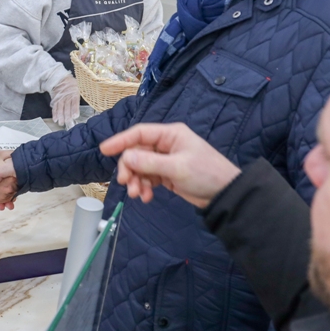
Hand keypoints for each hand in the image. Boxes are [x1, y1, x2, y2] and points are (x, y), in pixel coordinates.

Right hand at [0, 150, 18, 208]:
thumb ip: (10, 154)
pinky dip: (0, 199)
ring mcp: (1, 198)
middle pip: (16, 189)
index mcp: (11, 179)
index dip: (19, 175)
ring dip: (7, 194)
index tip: (15, 173)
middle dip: (13, 185)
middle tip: (8, 180)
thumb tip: (17, 155)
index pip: (22, 179)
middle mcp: (8, 190)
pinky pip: (0, 202)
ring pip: (9, 197)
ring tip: (2, 188)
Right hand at [50, 75, 80, 127]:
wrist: (61, 79)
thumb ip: (85, 93)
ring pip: (60, 108)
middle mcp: (67, 96)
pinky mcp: (55, 100)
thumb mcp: (80, 86)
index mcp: (74, 93)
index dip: (74, 109)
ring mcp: (60, 98)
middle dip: (67, 115)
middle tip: (67, 122)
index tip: (75, 116)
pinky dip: (54, 113)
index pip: (74, 102)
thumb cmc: (72, 84)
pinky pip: (54, 107)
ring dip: (60, 116)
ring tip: (61, 123)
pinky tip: (55, 119)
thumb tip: (92, 97)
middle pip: (66, 107)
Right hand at [99, 123, 240, 207]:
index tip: (104, 150)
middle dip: (130, 168)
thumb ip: (150, 162)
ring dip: (137, 181)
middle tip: (127, 184)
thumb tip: (127, 157)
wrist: (225, 194)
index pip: (139, 133)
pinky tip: (147, 197)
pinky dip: (145, 187)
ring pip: (141, 167)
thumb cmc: (206, 174)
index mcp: (170, 134)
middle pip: (137, 152)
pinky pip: (149, 178)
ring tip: (139, 195)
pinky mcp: (168, 175)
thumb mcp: (177, 167)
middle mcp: (166, 145)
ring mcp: (167, 160)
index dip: (120, 141)